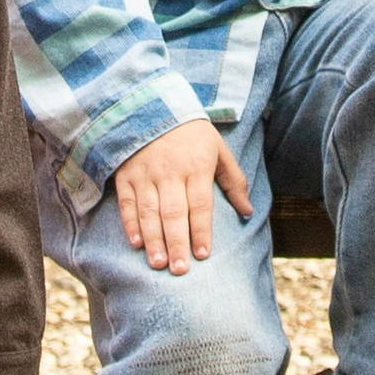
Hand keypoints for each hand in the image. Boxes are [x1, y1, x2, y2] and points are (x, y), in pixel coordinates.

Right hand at [112, 117, 251, 272]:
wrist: (154, 105)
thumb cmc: (192, 134)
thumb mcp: (219, 150)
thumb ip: (234, 181)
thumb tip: (248, 212)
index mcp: (197, 166)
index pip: (200, 205)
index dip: (201, 231)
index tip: (202, 254)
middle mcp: (170, 172)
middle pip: (173, 213)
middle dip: (177, 243)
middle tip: (179, 270)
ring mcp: (146, 173)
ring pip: (149, 212)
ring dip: (153, 240)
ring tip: (158, 263)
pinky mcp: (126, 173)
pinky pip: (127, 202)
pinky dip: (130, 223)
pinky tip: (136, 243)